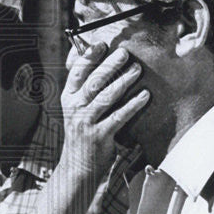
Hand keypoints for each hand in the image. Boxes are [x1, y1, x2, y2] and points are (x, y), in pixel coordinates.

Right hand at [60, 43, 149, 176]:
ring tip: (137, 69)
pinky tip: (145, 96)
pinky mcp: (100, 136)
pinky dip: (133, 105)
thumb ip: (85, 92)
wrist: (77, 168)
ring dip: (124, 81)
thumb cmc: (82, 135)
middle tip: (124, 53)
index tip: (101, 44)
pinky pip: (119, 116)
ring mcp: (86, 122)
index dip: (88, 57)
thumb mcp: (77, 111)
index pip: (76, 72)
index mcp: (68, 99)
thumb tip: (101, 66)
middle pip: (93, 81)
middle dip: (110, 65)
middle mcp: (75, 108)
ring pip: (106, 96)